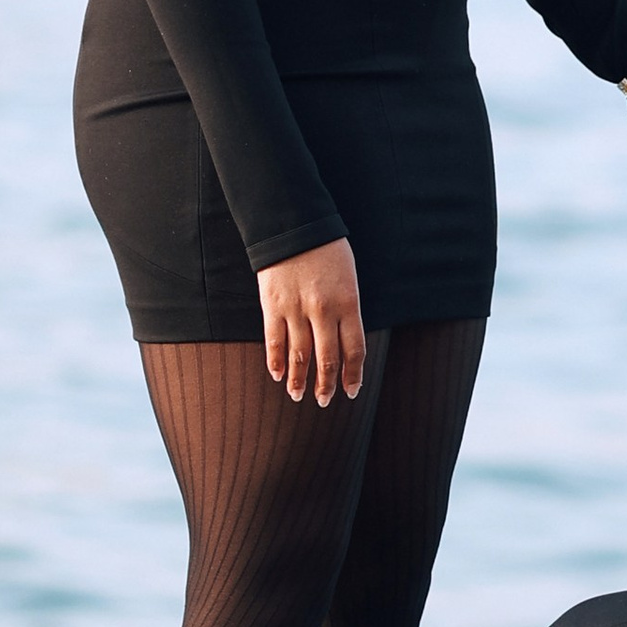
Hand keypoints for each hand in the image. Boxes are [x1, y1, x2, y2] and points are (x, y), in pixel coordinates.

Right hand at [257, 238, 366, 404]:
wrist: (293, 225)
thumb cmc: (327, 249)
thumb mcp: (349, 276)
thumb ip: (347, 309)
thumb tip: (343, 343)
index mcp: (348, 302)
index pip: (354, 350)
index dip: (352, 375)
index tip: (350, 392)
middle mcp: (323, 310)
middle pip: (327, 359)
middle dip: (326, 385)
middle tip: (323, 401)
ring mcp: (296, 309)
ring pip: (299, 355)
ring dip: (299, 380)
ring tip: (298, 395)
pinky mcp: (272, 305)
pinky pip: (274, 341)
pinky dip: (276, 361)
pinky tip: (278, 375)